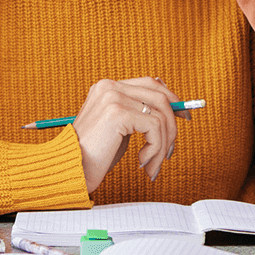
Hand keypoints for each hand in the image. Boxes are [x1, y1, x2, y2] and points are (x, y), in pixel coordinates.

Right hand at [71, 78, 188, 192]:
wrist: (70, 171)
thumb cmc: (94, 156)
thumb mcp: (119, 130)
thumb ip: (137, 115)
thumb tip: (169, 109)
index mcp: (107, 87)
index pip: (150, 83)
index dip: (172, 99)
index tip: (184, 117)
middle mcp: (110, 86)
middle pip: (160, 96)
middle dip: (173, 123)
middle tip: (171, 149)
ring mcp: (113, 97)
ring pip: (160, 115)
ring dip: (163, 145)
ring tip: (153, 166)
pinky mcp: (118, 113)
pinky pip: (154, 128)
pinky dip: (156, 149)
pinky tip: (142, 163)